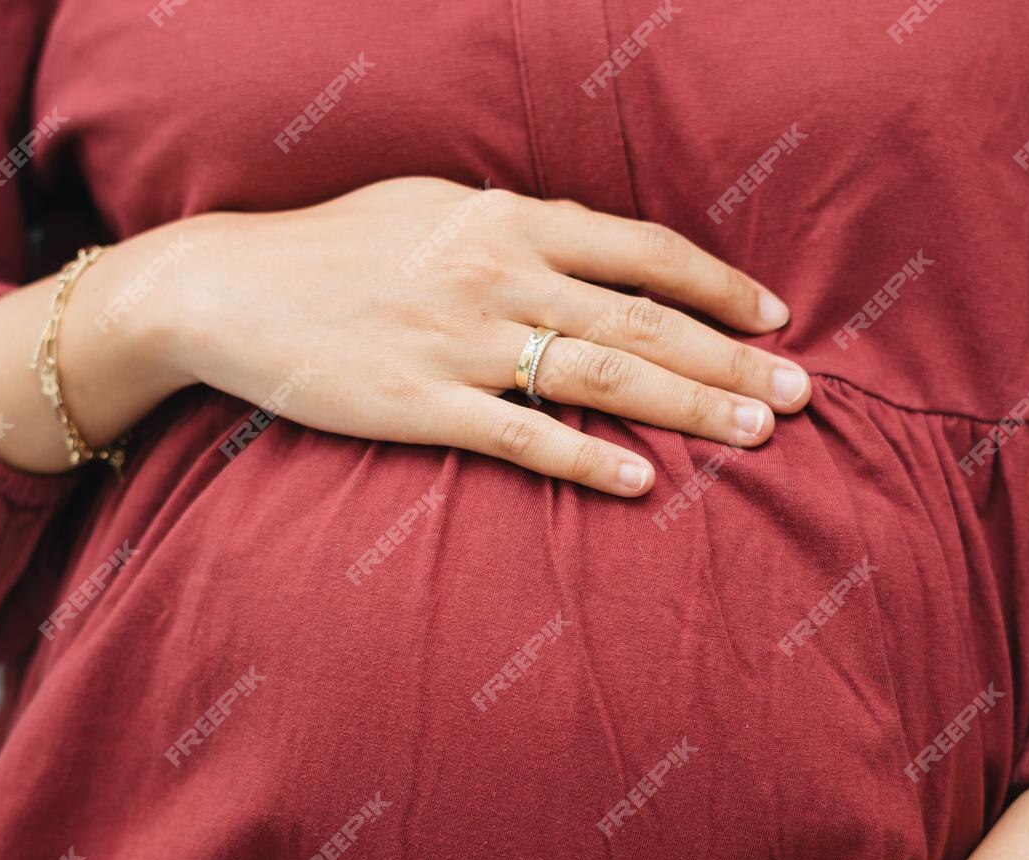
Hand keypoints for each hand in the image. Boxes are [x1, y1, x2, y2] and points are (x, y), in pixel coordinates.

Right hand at [140, 177, 812, 494]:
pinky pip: (525, 437)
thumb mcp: (432, 206)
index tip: (773, 315)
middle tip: (801, 395)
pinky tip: (646, 483)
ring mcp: (462, 343)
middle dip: (733, 359)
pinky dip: (590, 461)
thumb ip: (515, 227)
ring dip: (690, 407)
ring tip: (756, 435)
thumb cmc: (334, 247)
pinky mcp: (422, 406)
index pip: (643, 250)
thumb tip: (587, 247)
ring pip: (604, 376)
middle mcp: (499, 274)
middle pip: (645, 321)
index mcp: (507, 220)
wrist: (227, 288)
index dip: (719, 283)